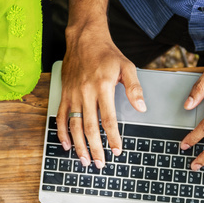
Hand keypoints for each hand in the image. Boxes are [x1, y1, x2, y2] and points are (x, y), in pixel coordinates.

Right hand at [57, 31, 144, 168]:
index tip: (117, 151)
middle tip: (100, 163)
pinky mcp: (65, 95)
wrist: (83, 38)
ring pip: (74, 126)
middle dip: (95, 148)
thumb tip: (142, 107)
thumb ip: (134, 88)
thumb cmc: (106, 54)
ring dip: (79, 146)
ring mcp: (73, 94)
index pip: (108, 118)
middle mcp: (86, 92)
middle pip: (89, 127)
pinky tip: (67, 146)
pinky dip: (62, 133)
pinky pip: (61, 117)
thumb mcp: (127, 66)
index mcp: (103, 86)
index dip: (112, 137)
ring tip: (84, 160)